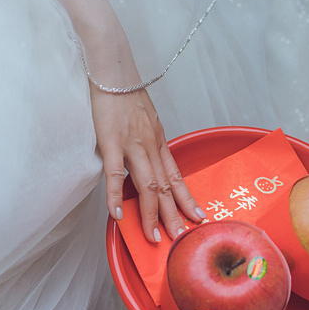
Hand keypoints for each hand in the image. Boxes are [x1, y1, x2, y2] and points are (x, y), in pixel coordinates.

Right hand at [90, 84, 205, 242]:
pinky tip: (118, 216)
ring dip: (151, 214)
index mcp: (159, 141)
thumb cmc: (126, 94)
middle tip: (180, 238)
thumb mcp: (146, 119)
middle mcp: (151, 146)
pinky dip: (116, 197)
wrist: (114, 71)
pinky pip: (116, 175)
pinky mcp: (111, 142)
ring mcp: (132, 145)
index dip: (186, 199)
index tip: (196, 217)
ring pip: (147, 185)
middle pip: (165, 187)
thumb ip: (148, 140)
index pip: (176, 177)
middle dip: (174, 215)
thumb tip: (148, 159)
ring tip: (155, 236)